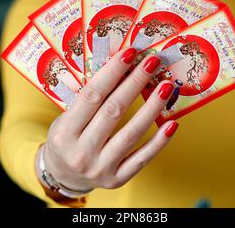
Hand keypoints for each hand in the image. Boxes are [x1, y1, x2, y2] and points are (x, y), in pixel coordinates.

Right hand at [36, 47, 177, 192]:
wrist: (62, 175)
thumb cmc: (67, 137)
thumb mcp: (66, 116)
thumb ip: (90, 98)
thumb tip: (121, 67)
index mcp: (64, 132)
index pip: (92, 95)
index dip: (112, 72)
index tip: (130, 52)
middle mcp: (81, 152)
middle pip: (114, 111)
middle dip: (135, 83)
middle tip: (153, 62)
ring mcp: (100, 168)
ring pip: (131, 134)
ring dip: (151, 108)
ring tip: (166, 87)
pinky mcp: (116, 180)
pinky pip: (142, 159)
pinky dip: (158, 142)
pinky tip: (172, 123)